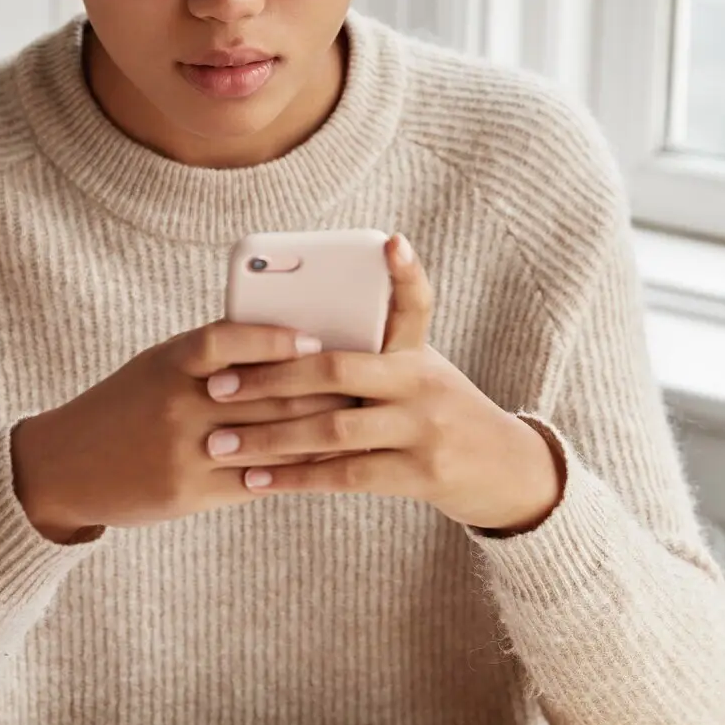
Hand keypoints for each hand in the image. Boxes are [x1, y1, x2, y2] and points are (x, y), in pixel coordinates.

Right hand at [10, 322, 356, 543]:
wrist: (65, 467)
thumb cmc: (125, 406)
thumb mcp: (158, 367)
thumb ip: (212, 355)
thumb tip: (289, 340)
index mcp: (168, 364)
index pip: (222, 341)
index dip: (270, 340)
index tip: (313, 339)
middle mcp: (176, 405)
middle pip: (260, 394)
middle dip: (318, 389)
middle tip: (365, 382)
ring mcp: (184, 452)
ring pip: (268, 440)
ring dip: (319, 433)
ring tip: (360, 422)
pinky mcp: (190, 493)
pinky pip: (256, 480)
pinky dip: (295, 471)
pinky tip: (327, 465)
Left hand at [199, 236, 564, 533]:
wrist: (506, 472)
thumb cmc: (441, 415)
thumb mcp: (421, 374)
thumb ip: (371, 358)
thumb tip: (294, 343)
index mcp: (418, 353)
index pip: (416, 303)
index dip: (406, 273)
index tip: (390, 242)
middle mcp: (423, 384)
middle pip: (339, 371)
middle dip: (270, 378)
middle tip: (218, 387)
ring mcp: (424, 429)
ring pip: (333, 429)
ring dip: (268, 439)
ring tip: (219, 444)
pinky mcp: (420, 474)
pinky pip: (345, 475)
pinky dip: (295, 478)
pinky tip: (256, 481)